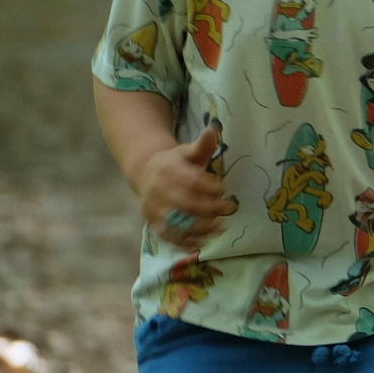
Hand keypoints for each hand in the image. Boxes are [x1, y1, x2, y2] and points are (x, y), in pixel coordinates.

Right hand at [129, 125, 235, 248]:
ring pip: (177, 222)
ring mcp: (154, 209)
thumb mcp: (186, 151)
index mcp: (169, 170)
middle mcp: (159, 191)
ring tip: (221, 228)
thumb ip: (201, 145)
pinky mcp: (153, 223)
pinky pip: (168, 236)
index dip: (210, 186)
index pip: (191, 181)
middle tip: (229, 208)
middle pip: (186, 203)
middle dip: (210, 207)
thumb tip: (213, 130)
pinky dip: (185, 242)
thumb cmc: (174, 163)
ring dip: (201, 228)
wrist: (145, 173)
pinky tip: (203, 242)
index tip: (224, 188)